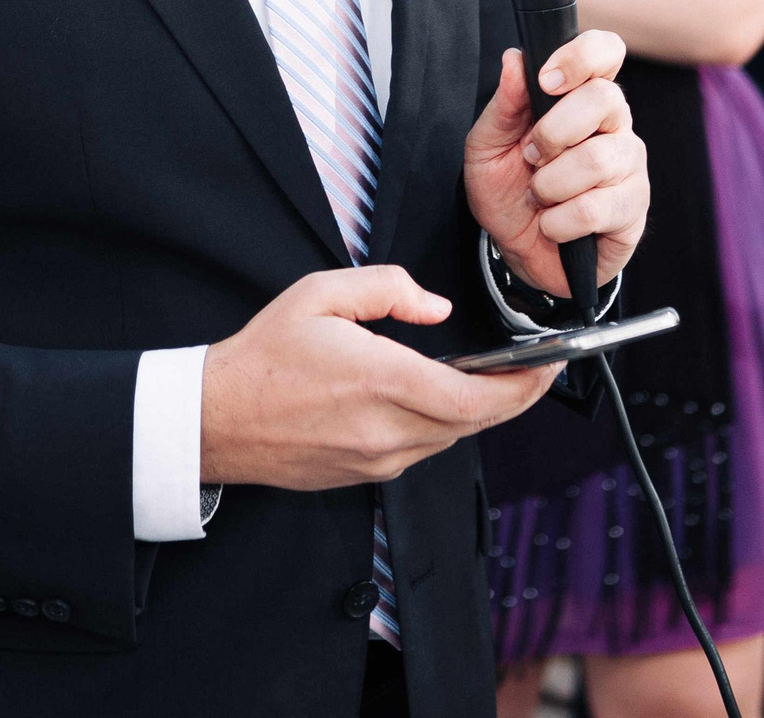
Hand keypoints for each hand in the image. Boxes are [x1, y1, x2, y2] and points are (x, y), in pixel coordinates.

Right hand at [200, 266, 558, 489]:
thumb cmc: (264, 355)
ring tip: (495, 377)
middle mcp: (386, 430)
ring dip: (478, 410)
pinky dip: (443, 424)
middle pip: (474, 422)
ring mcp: (376, 459)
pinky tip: (442, 397)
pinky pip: (422, 450)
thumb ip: (388, 289)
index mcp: (381, 381)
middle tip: (538, 369)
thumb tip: (438, 309)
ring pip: (451, 438)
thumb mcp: (320, 293)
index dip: (522, 387)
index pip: (474, 397)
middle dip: (515, 397)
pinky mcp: (366, 475)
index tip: (548, 365)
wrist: (216, 420)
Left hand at [464, 32, 647, 300]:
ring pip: (598, 160)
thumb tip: (515, 59)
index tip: (545, 81)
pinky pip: (596, 209)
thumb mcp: (488, 145)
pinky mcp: (633, 211)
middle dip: (553, 132)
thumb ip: (504, 103)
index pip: (606, 51)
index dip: (581, 57)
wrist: (514, 249)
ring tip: (539, 196)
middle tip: (531, 157)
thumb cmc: (507, 188)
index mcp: (582, 97)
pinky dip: (559, 221)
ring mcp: (630, 167)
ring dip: (550, 185)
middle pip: (604, 99)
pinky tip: (554, 224)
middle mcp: (615, 125)